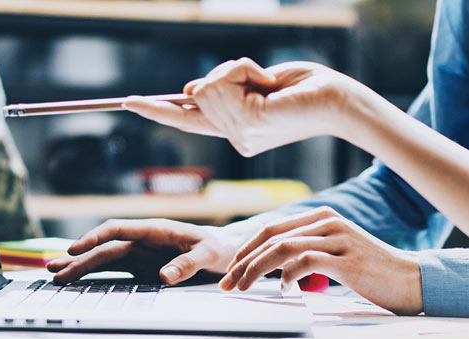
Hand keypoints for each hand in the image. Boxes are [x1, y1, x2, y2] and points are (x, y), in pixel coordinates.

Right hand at [47, 218, 262, 284]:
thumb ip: (188, 262)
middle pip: (104, 246)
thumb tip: (164, 276)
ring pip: (104, 257)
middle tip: (53, 269)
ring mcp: (140, 252)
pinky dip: (94, 274)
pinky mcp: (141, 266)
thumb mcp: (209, 254)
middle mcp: (143, 239)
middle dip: (79, 256)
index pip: (118, 228)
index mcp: (156, 229)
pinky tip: (77, 279)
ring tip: (55, 273)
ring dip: (80, 265)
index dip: (95, 237)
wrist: (224, 249)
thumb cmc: (218, 247)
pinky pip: (114, 269)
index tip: (75, 248)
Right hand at [124, 58, 361, 156]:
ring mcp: (238, 136)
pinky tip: (268, 84)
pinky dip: (243, 69)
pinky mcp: (246, 124)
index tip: (129, 102)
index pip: (187, 120)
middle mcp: (233, 138)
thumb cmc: (303, 89)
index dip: (157, 110)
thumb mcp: (256, 84)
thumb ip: (223, 89)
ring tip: (267, 83)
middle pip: (196, 92)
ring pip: (205, 86)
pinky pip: (222, 82)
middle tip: (261, 79)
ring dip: (236, 70)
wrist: (339, 101)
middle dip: (225, 73)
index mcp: (236, 129)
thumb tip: (189, 89)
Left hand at [219, 207, 422, 315]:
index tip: (231, 268)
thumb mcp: (332, 251)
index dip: (247, 248)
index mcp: (320, 216)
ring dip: (256, 269)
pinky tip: (285, 289)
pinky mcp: (346, 258)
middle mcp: (326, 221)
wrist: (408, 278)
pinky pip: (305, 262)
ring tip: (243, 286)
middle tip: (228, 282)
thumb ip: (304, 250)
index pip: (271, 228)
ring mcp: (336, 237)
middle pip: (271, 237)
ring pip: (282, 248)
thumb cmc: (366, 268)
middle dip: (243, 260)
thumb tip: (273, 264)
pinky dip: (288, 276)